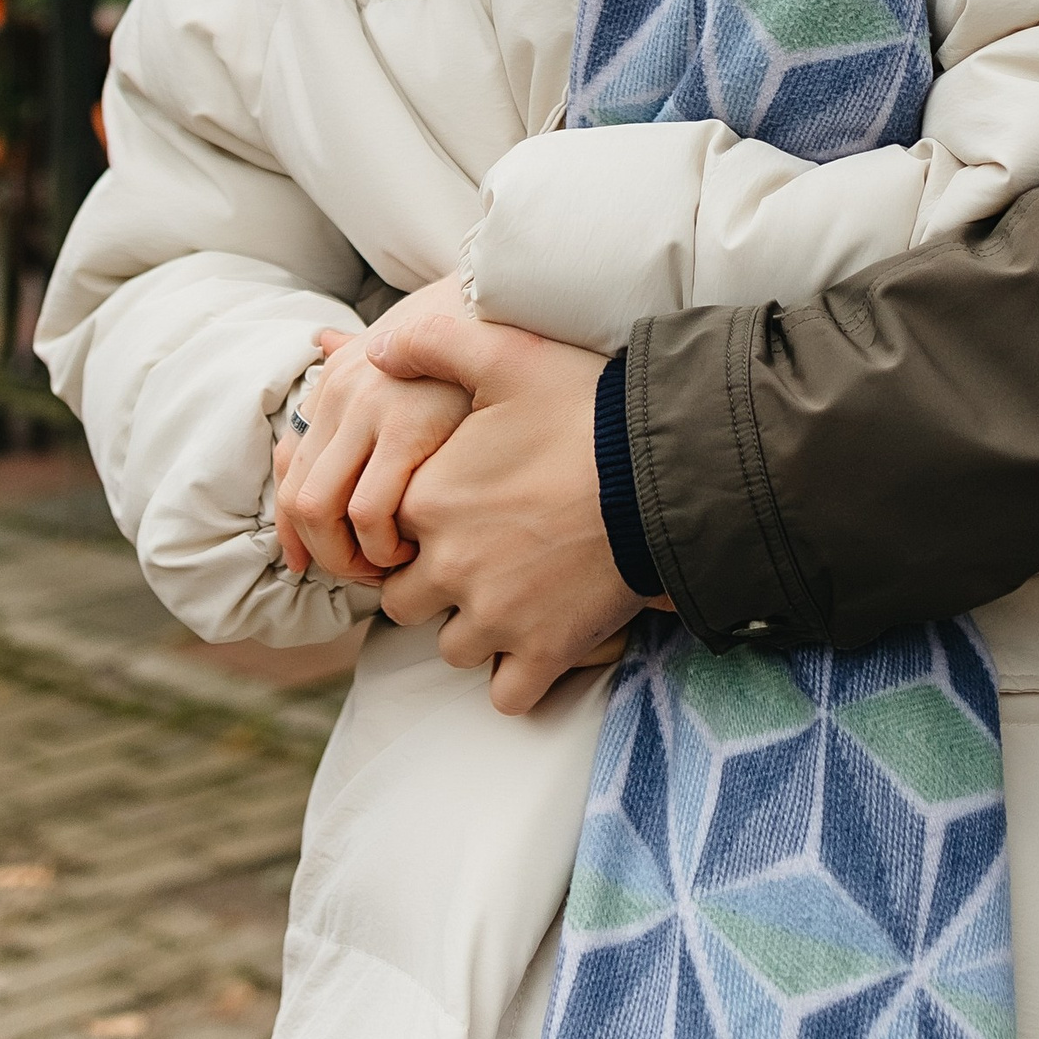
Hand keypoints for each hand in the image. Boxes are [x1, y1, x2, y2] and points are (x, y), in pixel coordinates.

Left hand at [280, 290, 471, 581]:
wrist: (530, 308)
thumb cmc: (477, 338)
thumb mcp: (414, 342)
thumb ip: (364, 354)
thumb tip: (321, 341)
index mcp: (339, 381)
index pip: (289, 473)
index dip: (294, 531)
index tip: (312, 564)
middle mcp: (343, 391)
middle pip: (299, 500)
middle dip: (326, 553)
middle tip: (366, 574)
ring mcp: (371, 406)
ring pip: (322, 512)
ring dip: (351, 555)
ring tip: (394, 565)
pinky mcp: (409, 427)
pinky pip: (369, 512)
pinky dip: (383, 546)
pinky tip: (419, 550)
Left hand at [365, 303, 646, 715]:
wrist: (664, 470)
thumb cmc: (586, 409)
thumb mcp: (506, 355)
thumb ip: (431, 342)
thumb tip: (374, 347)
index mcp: (426, 502)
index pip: (386, 534)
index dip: (416, 525)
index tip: (456, 509)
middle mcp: (447, 567)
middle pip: (408, 601)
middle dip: (436, 585)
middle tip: (484, 556)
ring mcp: (495, 617)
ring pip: (454, 648)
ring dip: (476, 630)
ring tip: (515, 595)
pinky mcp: (545, 652)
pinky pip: (507, 695)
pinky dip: (519, 678)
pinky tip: (540, 641)